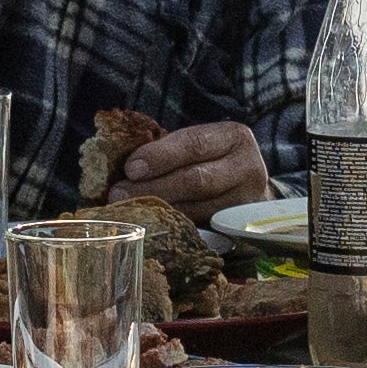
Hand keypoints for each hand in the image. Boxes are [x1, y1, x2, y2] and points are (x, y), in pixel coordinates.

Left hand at [104, 118, 272, 218]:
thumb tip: (125, 166)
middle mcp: (248, 168)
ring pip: (197, 209)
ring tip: (129, 211)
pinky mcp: (238, 228)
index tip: (131, 168)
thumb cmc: (212, 160)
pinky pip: (201, 229)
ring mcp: (246, 202)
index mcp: (234, 137)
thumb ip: (169, 149)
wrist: (247, 186)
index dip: (160, 156)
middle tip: (119, 195)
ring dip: (158, 211)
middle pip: (196, 180)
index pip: (195, 144)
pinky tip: (150, 225)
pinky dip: (172, 227)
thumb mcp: (199, 144)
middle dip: (153, 188)